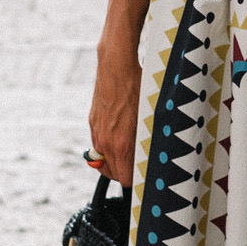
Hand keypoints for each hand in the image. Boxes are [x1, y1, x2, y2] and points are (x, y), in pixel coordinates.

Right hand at [87, 52, 140, 188]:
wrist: (116, 66)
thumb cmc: (138, 87)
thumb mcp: (150, 117)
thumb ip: (147, 142)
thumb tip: (153, 157)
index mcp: (121, 145)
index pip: (125, 179)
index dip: (137, 180)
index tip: (145, 175)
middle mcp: (105, 142)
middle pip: (112, 173)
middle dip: (125, 172)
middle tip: (139, 164)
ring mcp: (96, 132)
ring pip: (103, 160)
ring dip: (115, 160)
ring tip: (129, 152)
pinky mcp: (93, 121)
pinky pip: (98, 143)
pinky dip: (108, 144)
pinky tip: (120, 132)